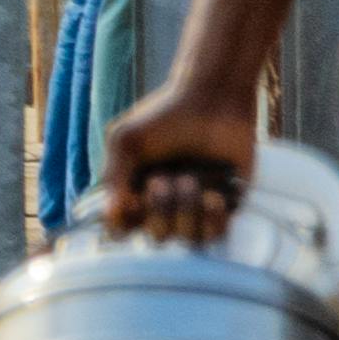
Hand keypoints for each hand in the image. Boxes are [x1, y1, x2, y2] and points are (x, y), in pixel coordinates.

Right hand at [102, 68, 262, 245]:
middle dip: (159, 210)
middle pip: (155, 237)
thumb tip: (113, 213)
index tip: (129, 203)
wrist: (213, 101)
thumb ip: (113, 177)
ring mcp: (194, 207)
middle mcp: (162, 204)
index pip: (121, 227)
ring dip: (186, 209)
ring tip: (190, 178)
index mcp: (133, 190)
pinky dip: (212, 216)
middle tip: (162, 179)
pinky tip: (212, 194)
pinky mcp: (225, 207)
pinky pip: (216, 233)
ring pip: (187, 238)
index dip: (122, 223)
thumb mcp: (126, 141)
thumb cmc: (165, 116)